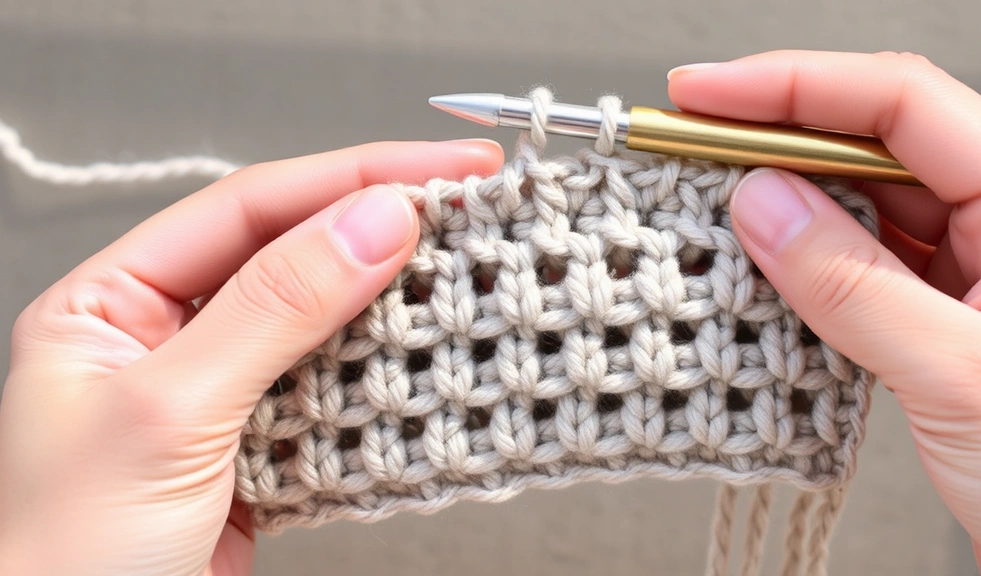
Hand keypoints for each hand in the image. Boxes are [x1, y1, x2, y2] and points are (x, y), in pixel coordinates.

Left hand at [0, 140, 503, 574]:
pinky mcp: (265, 444)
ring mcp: (222, 391)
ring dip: (395, 304)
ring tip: (467, 278)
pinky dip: (386, 377)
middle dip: (384, 230)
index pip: (249, 207)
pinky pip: (336, 390)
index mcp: (112, 301)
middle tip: (472, 209)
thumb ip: (273, 310)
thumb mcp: (170, 414)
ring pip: (325, 322)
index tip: (441, 171)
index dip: (352, 177)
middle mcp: (168, 335)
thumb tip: (374, 224)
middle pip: (294, 253)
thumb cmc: (67, 561)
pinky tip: (426, 359)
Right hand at [668, 50, 980, 574]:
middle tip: (686, 149)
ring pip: (855, 210)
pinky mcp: (930, 326)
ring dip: (779, 208)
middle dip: (772, 141)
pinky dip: (796, 270)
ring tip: (706, 211)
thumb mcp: (962, 376)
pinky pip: (852, 272)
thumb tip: (762, 205)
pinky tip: (754, 273)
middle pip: (869, 147)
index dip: (794, 87)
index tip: (705, 96)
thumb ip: (855, 285)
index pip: (902, 108)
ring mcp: (965, 278)